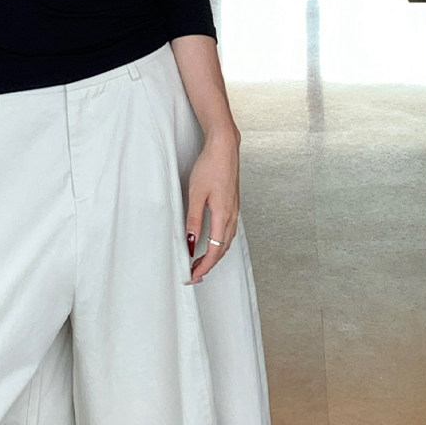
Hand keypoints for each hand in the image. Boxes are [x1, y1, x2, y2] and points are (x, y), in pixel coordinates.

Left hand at [185, 130, 240, 282]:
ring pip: (227, 242)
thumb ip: (193, 220)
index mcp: (223, 216)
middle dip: (209, 265)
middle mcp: (232, 216)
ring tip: (201, 262)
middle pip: (223, 250)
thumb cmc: (210, 166)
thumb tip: (191, 243)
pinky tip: (212, 242)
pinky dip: (220, 243)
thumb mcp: (196, 194)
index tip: (193, 276)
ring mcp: (234, 211)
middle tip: (194, 274)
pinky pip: (229, 232)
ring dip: (215, 255)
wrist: (225, 148)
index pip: (215, 251)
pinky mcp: (233, 205)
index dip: (204, 266)